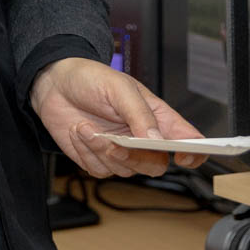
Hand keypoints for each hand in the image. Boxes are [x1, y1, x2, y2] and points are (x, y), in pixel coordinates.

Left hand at [29, 57, 207, 177]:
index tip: (183, 156)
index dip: (195, 153)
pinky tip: (78, 131)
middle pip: (156, 166)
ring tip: (84, 125)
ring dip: (100, 149)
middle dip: (134, 157)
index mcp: (158, 118)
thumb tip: (156, 140)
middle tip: (114, 142)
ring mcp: (121, 151)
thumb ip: (139, 114)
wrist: (54, 83)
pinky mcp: (98, 159)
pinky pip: (99, 170)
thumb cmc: (91, 79)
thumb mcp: (118, 88)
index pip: (188, 141)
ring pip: (125, 170)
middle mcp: (143, 138)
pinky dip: (85, 152)